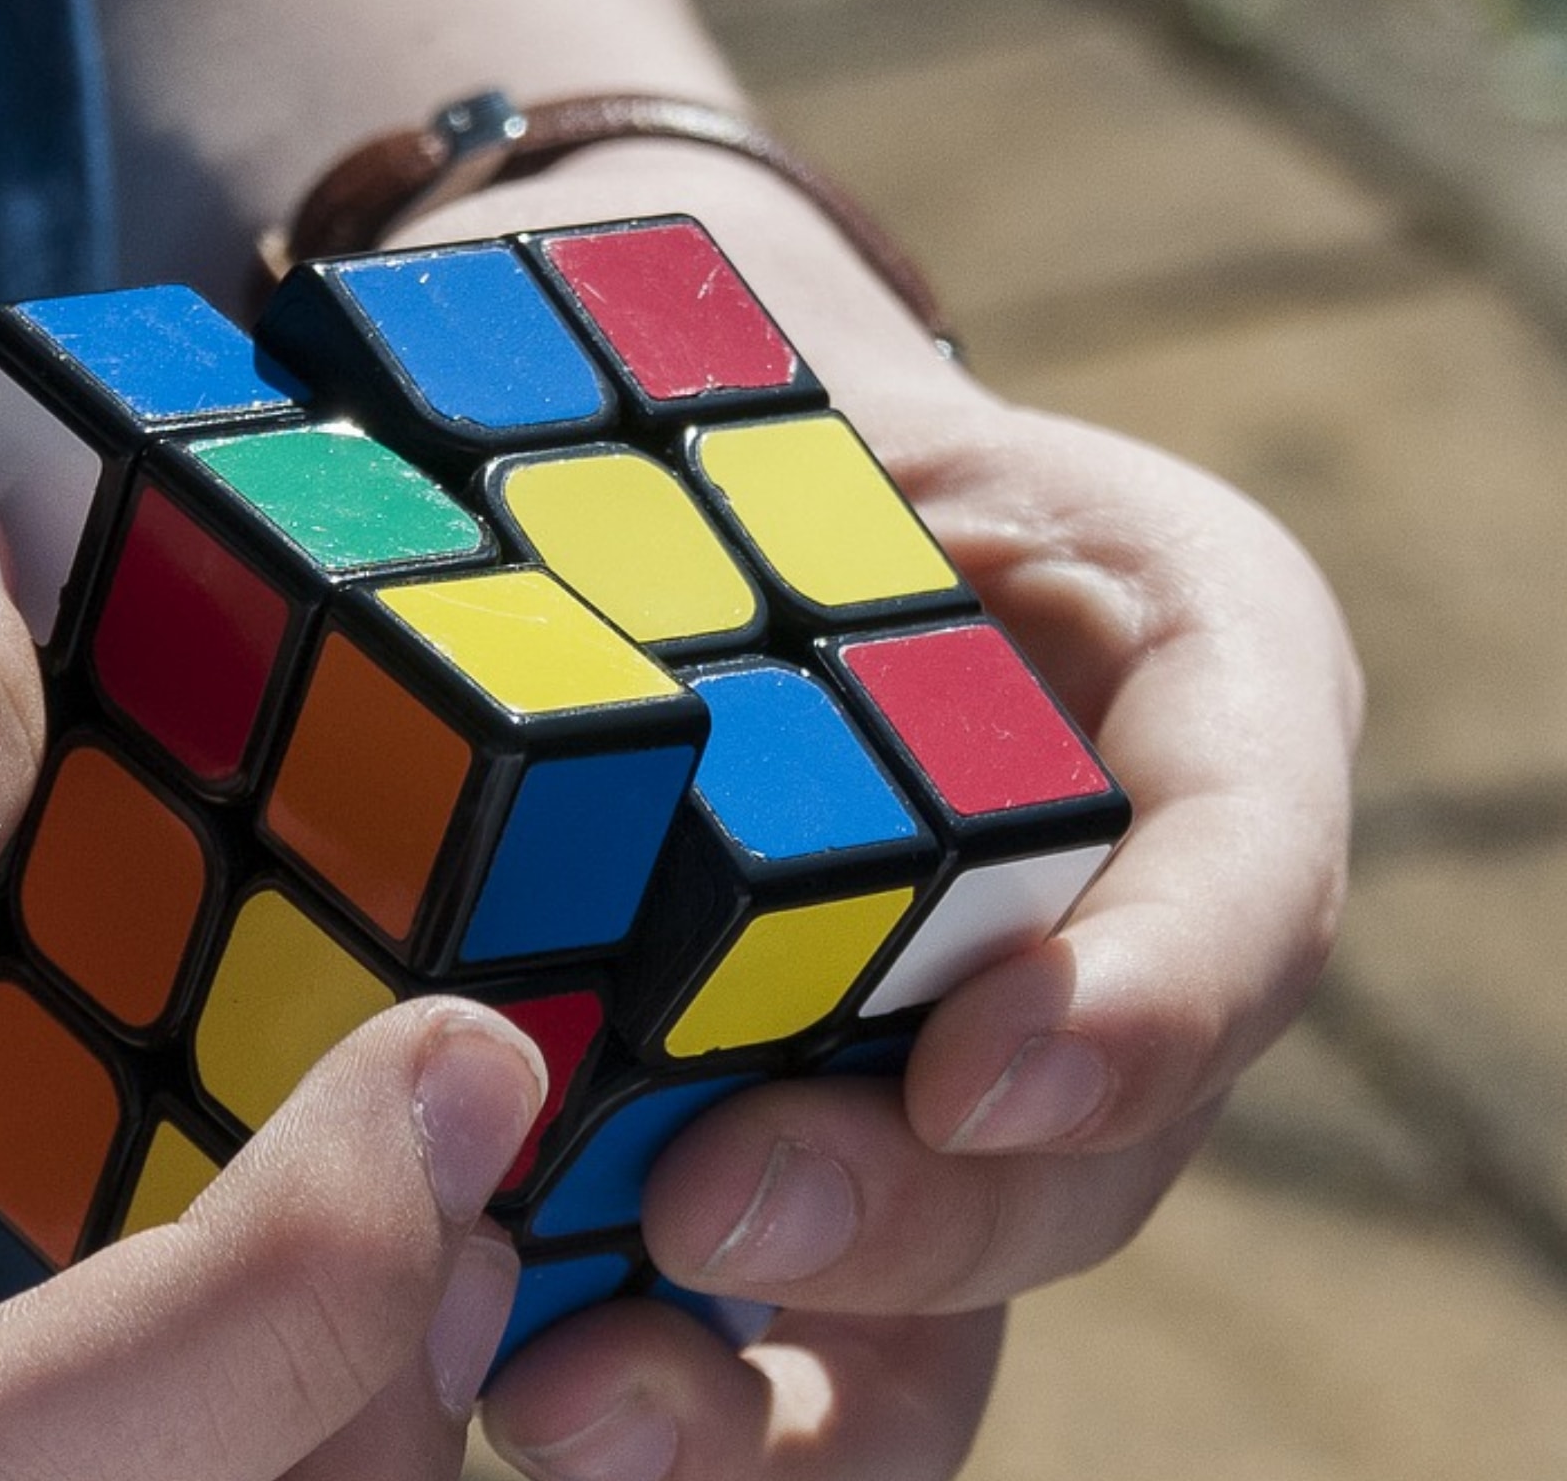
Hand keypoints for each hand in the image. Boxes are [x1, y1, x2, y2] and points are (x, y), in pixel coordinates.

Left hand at [396, 145, 1363, 1479]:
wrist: (702, 553)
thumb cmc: (787, 451)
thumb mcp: (827, 380)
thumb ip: (824, 418)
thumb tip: (626, 552)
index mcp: (1189, 752)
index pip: (1244, 897)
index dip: (1146, 1014)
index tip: (981, 1078)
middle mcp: (1096, 982)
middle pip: (1070, 1177)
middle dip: (904, 1220)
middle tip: (719, 1203)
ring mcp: (934, 1121)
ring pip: (929, 1338)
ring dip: (772, 1401)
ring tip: (589, 1400)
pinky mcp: (769, 1191)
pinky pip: (765, 1357)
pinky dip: (660, 1403)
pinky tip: (516, 1395)